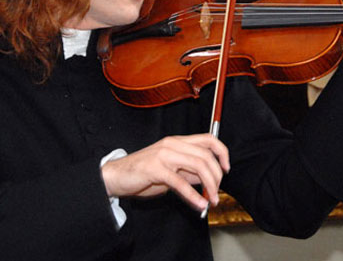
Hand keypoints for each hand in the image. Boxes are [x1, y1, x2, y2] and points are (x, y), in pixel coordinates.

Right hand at [100, 134, 229, 211]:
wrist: (115, 176)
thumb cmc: (143, 173)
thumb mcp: (171, 170)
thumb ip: (189, 171)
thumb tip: (209, 179)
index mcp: (177, 141)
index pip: (208, 139)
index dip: (222, 152)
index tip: (226, 169)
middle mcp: (172, 144)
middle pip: (206, 155)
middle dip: (216, 176)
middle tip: (217, 192)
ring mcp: (164, 154)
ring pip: (197, 165)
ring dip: (209, 185)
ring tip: (212, 200)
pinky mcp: (155, 168)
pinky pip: (180, 182)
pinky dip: (193, 195)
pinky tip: (200, 204)